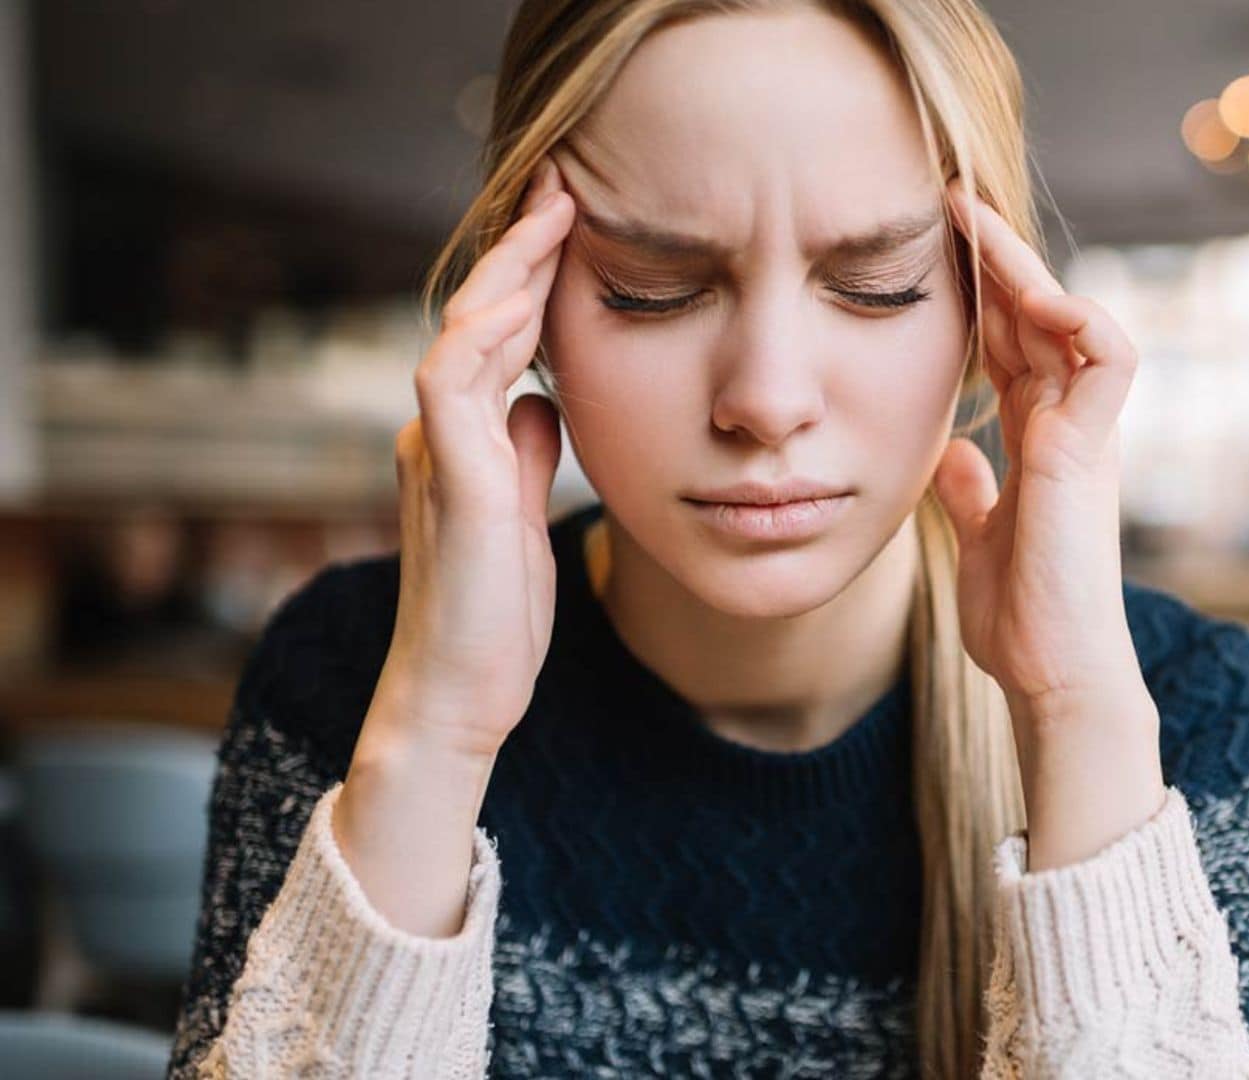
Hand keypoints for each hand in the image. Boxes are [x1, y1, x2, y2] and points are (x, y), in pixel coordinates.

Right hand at [371, 155, 573, 763]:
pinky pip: (452, 383)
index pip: (496, 337)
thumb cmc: (495, 619)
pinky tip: (521, 299)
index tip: (574, 222)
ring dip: (508, 272)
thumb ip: (524, 456)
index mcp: (462, 440)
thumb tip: (541, 402)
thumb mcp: (523, 518)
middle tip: (563, 183)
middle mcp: (439, 433)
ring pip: (462, 333)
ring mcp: (435, 452)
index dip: (530, 277)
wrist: (459, 696)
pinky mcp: (448, 480)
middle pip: (477, 317)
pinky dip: (484, 335)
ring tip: (553, 215)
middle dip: (520, 249)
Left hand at [931, 179, 1165, 869]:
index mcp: (1043, 444)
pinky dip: (1081, 320)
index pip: (1013, 348)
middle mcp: (1070, 430)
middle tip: (952, 202)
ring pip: (1072, 324)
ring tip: (978, 225)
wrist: (1055, 674)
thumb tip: (950, 457)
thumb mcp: (981, 540)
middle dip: (998, 260)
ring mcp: (1086, 437)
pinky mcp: (1093, 452)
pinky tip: (1035, 295)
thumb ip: (971, 493)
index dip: (982, 297)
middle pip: (1038, 321)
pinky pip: (1110, 361)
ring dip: (1028, 272)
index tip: (939, 252)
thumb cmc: (1025, 621)